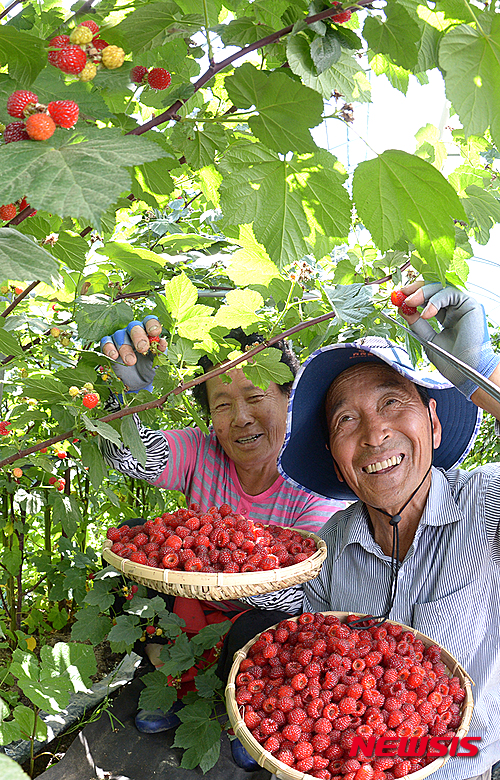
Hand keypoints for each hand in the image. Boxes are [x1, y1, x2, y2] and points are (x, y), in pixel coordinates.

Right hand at [100, 316, 166, 392]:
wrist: (138, 381)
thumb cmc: (149, 366)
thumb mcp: (157, 360)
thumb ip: (160, 351)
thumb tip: (163, 342)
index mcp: (147, 332)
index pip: (149, 321)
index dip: (151, 324)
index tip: (155, 333)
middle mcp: (133, 332)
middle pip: (134, 326)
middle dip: (138, 336)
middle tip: (142, 349)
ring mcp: (120, 338)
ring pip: (120, 335)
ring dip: (125, 348)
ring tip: (131, 362)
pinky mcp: (109, 346)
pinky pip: (106, 342)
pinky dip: (109, 348)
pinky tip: (114, 356)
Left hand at [401, 282, 499, 398]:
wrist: (464, 372)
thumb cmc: (449, 360)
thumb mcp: (427, 339)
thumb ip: (417, 324)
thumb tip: (402, 309)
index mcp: (445, 316)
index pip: (427, 299)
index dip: (412, 295)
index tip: (397, 297)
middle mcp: (454, 308)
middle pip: (434, 289)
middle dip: (415, 289)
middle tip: (401, 294)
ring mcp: (462, 305)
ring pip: (441, 288)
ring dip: (423, 293)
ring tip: (409, 302)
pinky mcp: (470, 305)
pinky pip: (450, 294)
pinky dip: (435, 301)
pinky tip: (426, 314)